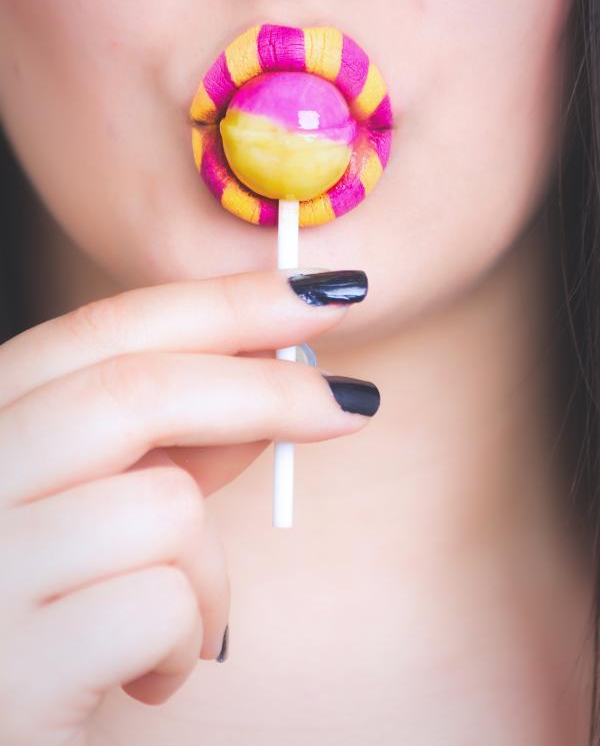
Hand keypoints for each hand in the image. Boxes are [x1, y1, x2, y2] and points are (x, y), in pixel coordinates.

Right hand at [0, 269, 373, 744]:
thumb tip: (272, 370)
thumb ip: (172, 438)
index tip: (319, 293)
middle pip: (133, 392)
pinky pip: (161, 608)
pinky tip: (147, 675)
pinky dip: (188, 642)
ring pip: (164, 509)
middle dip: (264, 388)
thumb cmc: (57, 611)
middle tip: (353, 402)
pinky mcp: (15, 670)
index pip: (103, 331)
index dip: (222, 303)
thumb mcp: (104, 505)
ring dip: (210, 571)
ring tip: (181, 622)